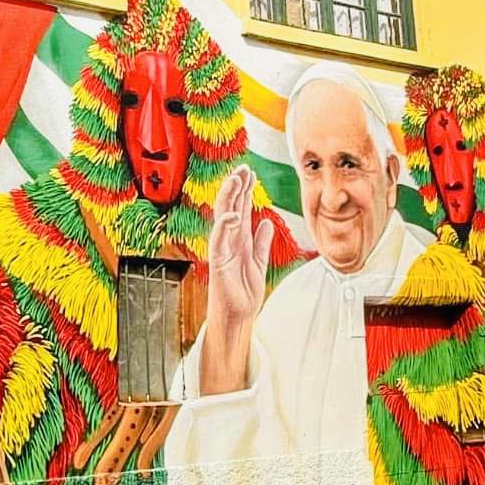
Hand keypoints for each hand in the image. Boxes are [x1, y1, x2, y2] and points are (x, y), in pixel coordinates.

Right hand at [201, 165, 271, 393]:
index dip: (245, 190)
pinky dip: (225, 226)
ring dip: (228, 199)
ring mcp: (222, 249)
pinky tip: (233, 215)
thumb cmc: (244, 293)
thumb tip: (266, 222)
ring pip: (223, 218)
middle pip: (230, 207)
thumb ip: (262, 242)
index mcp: (239, 240)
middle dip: (236, 187)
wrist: (238, 316)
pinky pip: (219, 240)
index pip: (241, 209)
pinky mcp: (218, 261)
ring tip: (235, 181)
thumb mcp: (260, 263)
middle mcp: (229, 241)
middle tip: (242, 168)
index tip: (249, 173)